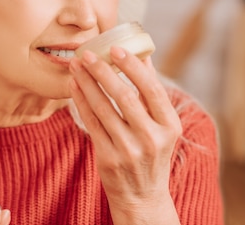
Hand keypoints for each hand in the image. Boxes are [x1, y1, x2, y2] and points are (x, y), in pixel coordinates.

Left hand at [69, 47, 181, 223]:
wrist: (142, 196)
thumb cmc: (152, 151)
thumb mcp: (162, 125)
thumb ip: (151, 91)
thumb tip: (144, 54)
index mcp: (170, 126)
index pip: (152, 89)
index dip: (133, 67)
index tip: (116, 48)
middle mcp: (151, 139)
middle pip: (124, 97)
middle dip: (102, 71)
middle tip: (87, 53)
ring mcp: (129, 150)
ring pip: (103, 108)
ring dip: (87, 83)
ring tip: (76, 65)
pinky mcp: (108, 158)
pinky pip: (91, 123)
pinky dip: (81, 101)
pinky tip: (74, 85)